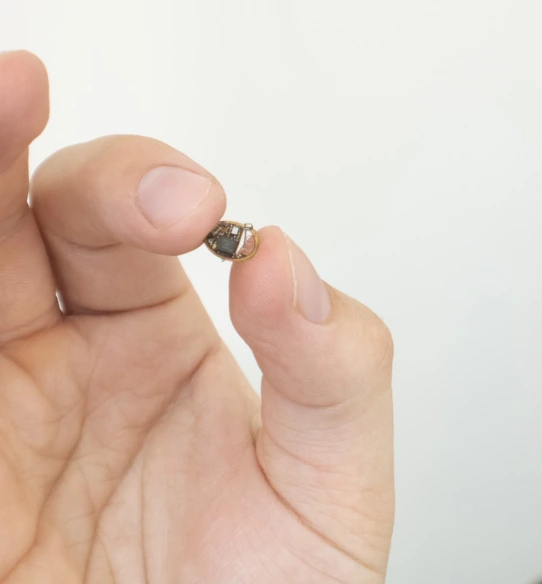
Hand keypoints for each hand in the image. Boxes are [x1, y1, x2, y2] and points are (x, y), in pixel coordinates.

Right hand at [0, 51, 393, 582]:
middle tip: (19, 92)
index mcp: (157, 345)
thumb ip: (333, 365)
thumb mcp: (333, 483)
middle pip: (12, 219)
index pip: (129, 223)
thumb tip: (285, 258)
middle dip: (13, 149)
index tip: (195, 206)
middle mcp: (61, 362)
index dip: (149, 188)